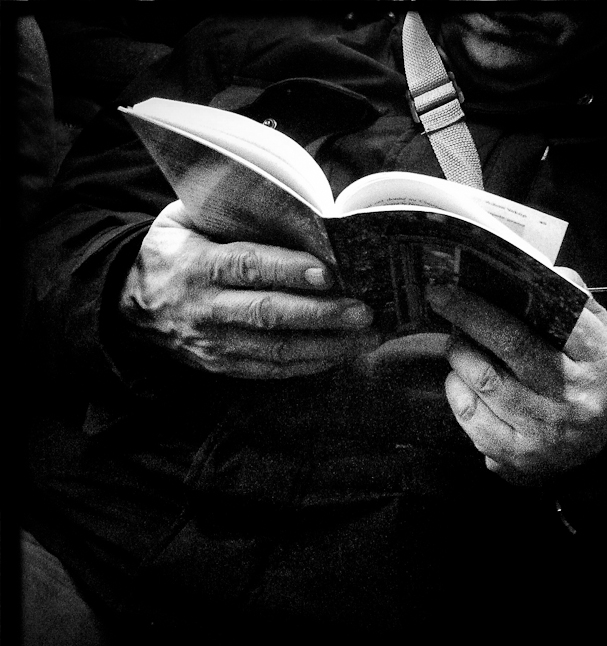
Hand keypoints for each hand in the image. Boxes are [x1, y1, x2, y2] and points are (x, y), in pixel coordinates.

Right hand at [119, 200, 379, 378]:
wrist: (131, 306)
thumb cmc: (172, 253)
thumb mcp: (183, 220)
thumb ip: (225, 211)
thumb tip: (288, 206)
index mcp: (196, 266)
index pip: (247, 267)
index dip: (289, 270)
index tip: (330, 272)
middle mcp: (206, 310)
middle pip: (270, 314)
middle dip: (322, 314)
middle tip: (366, 310)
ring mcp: (215, 345)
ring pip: (277, 350)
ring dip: (327, 346)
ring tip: (367, 337)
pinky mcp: (224, 367)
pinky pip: (273, 370)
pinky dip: (311, 364)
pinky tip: (342, 353)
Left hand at [427, 270, 606, 484]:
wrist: (594, 453)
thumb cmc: (586, 381)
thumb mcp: (600, 341)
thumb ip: (576, 303)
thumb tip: (540, 271)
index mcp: (604, 362)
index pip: (555, 319)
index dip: (506, 298)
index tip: (463, 283)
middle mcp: (577, 398)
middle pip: (511, 345)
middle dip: (468, 315)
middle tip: (442, 299)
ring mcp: (546, 431)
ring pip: (484, 379)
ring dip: (459, 353)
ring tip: (456, 343)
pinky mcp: (517, 455)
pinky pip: (470, 414)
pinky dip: (456, 390)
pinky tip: (458, 380)